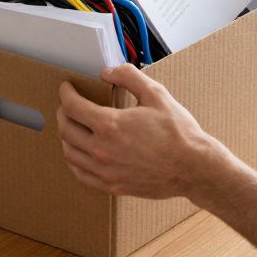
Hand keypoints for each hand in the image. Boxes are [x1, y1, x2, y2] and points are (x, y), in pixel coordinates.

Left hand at [57, 64, 230, 200]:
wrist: (193, 168)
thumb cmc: (177, 132)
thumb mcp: (156, 94)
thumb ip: (129, 77)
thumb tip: (107, 71)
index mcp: (110, 125)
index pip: (73, 106)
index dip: (66, 93)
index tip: (67, 88)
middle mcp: (102, 150)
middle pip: (66, 129)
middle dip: (63, 112)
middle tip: (68, 104)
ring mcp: (105, 171)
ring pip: (69, 153)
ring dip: (66, 136)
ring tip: (71, 126)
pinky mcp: (112, 186)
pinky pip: (80, 173)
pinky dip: (74, 160)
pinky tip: (78, 152)